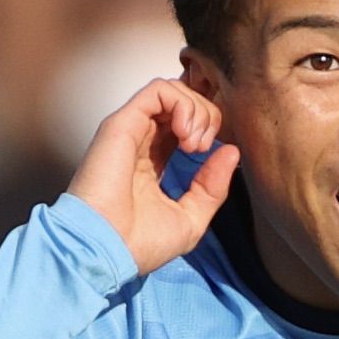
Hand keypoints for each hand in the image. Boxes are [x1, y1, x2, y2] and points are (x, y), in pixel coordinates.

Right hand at [68, 79, 239, 276]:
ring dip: (196, 110)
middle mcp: (141, 142)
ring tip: (194, 143)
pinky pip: (158, 90)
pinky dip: (182, 104)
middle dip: (207, 117)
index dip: (208, 129)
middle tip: (203, 147)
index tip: (211, 156)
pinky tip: (185, 134)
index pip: (186, 125)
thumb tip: (231, 152)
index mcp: (153, 162)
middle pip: (183, 103)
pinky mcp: (123, 123)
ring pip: (173, 90)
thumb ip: (212, 186)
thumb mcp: (191, 218)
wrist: (106, 249)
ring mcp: (131, 130)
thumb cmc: (137, 243)